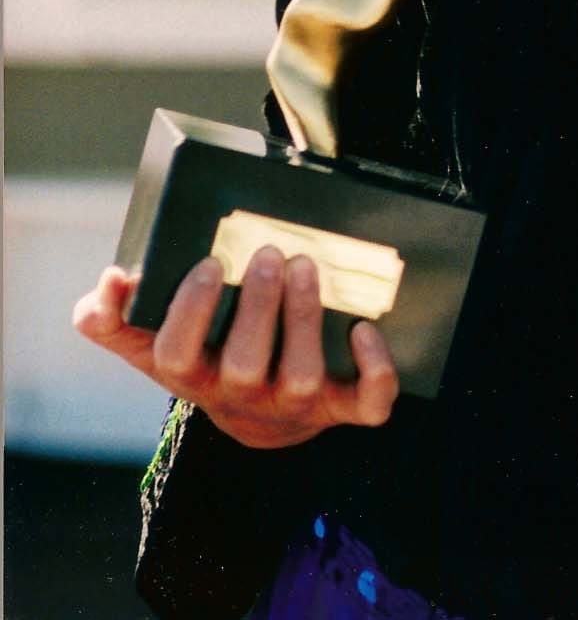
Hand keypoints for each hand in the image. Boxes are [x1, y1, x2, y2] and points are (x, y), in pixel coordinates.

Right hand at [73, 249, 396, 449]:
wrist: (262, 416)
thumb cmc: (208, 358)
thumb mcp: (153, 341)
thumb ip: (115, 316)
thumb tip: (111, 280)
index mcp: (194, 376)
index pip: (178, 356)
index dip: (191, 312)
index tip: (208, 263)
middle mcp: (243, 396)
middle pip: (242, 365)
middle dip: (257, 306)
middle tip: (268, 253)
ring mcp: (296, 405)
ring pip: (300, 378)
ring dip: (304, 320)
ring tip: (305, 266)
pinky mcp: (344, 407)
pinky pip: (368, 403)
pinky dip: (374, 370)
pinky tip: (364, 330)